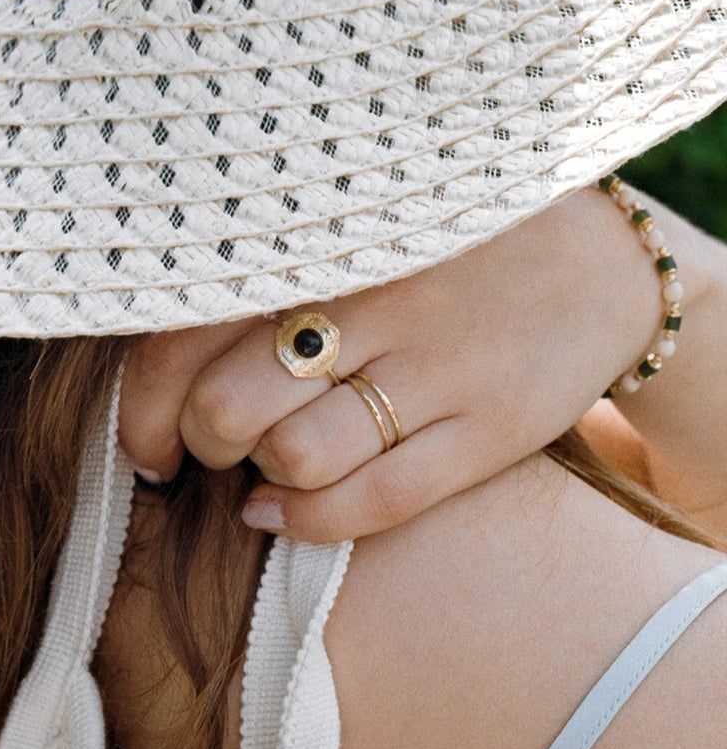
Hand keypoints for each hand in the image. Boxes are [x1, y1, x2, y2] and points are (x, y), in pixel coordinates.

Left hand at [120, 185, 661, 541]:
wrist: (602, 264)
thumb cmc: (451, 249)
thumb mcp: (361, 227)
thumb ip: (273, 269)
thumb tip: (168, 359)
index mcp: (330, 240)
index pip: (187, 331)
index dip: (145, 403)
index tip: (148, 436)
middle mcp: (379, 302)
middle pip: (229, 406)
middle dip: (198, 445)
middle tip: (202, 446)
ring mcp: (439, 368)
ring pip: (296, 457)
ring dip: (257, 478)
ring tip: (260, 465)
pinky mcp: (490, 427)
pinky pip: (374, 500)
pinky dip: (309, 521)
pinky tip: (280, 512)